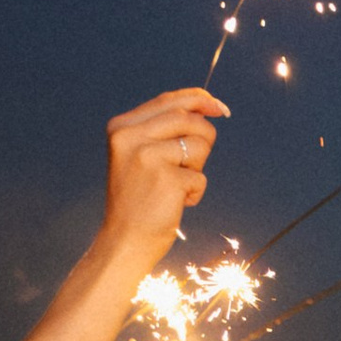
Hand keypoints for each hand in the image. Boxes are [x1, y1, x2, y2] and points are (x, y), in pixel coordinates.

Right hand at [103, 90, 225, 265]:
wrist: (125, 240)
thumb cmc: (140, 198)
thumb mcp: (140, 155)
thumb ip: (164, 128)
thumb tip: (209, 106)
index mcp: (121, 127)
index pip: (168, 101)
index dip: (199, 100)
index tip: (219, 107)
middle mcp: (130, 137)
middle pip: (189, 118)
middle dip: (203, 138)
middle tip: (192, 163)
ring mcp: (147, 157)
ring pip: (200, 144)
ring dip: (198, 168)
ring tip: (175, 185)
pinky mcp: (166, 179)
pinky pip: (201, 177)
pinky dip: (195, 192)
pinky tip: (176, 203)